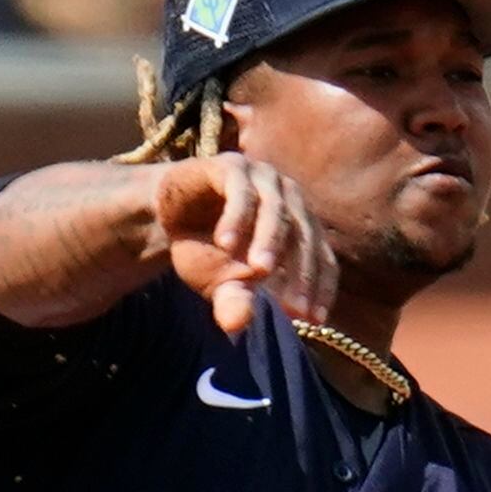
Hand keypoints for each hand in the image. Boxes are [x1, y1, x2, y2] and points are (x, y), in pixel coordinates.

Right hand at [150, 153, 337, 334]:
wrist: (169, 214)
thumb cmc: (207, 250)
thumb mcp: (220, 283)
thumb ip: (234, 301)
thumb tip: (237, 325)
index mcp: (300, 227)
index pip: (321, 259)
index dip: (320, 289)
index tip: (313, 320)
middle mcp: (289, 199)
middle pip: (304, 236)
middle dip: (300, 272)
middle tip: (293, 307)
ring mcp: (263, 178)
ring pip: (276, 209)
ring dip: (270, 240)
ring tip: (259, 270)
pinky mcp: (233, 166)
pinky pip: (241, 192)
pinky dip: (236, 217)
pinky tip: (225, 243)